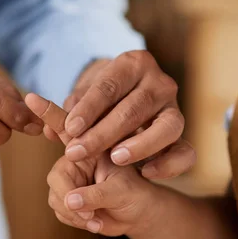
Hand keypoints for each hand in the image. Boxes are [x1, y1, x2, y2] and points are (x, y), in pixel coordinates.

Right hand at [26, 93, 156, 235]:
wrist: (138, 214)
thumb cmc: (136, 193)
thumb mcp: (122, 190)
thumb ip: (96, 194)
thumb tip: (69, 201)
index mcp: (91, 145)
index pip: (68, 127)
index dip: (48, 113)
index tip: (31, 97)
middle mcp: (75, 158)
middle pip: (56, 176)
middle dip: (70, 197)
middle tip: (91, 213)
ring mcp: (70, 179)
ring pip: (56, 197)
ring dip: (75, 213)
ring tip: (97, 218)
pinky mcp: (67, 197)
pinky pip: (60, 210)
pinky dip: (76, 220)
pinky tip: (94, 221)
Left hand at [56, 51, 194, 179]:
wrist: (127, 100)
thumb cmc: (100, 100)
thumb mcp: (82, 97)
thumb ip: (68, 112)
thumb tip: (51, 131)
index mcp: (132, 64)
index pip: (109, 86)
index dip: (89, 108)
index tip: (69, 129)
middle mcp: (159, 82)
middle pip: (134, 107)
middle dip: (103, 133)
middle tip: (77, 153)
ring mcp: (175, 107)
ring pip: (168, 126)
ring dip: (141, 145)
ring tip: (115, 159)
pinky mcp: (183, 134)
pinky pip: (186, 151)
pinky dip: (170, 164)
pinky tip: (147, 174)